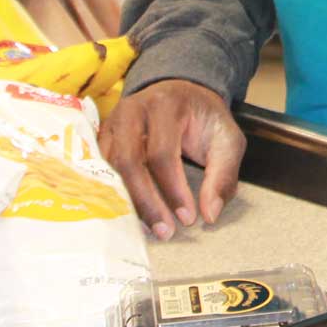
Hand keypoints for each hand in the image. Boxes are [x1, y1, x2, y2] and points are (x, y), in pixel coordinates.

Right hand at [99, 79, 245, 239]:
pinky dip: (114, 196)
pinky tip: (130, 216)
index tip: (188, 218)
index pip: (162, 153)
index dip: (172, 190)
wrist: (184, 94)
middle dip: (146, 202)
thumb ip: (222, 175)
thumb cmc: (205, 119)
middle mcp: (132, 110)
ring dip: (128, 203)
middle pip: (128, 161)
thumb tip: (210, 214)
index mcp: (166, 104)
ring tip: (149, 228)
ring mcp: (112, 124)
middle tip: (164, 232)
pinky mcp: (102, 138)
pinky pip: (99, 171)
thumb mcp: (226, 140)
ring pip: (109, 169)